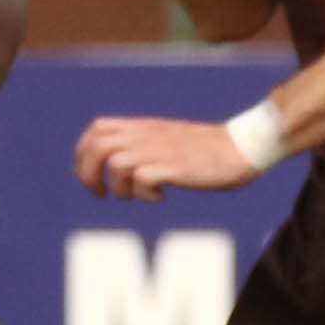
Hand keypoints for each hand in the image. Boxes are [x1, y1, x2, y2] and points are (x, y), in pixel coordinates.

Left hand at [73, 115, 263, 201]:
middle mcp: (146, 136)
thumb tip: (116, 164)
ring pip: (116, 164)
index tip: (90, 176)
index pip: (97, 129)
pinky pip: (142, 179)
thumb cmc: (206, 149)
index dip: (83, 153)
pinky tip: (162, 197)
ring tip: (138, 195)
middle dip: (88, 174)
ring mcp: (160, 151)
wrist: (241, 147)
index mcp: (143, 127)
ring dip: (120, 188)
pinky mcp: (174, 167)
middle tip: (100, 195)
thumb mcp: (167, 140)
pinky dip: (145, 195)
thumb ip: (142, 145)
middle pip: (97, 146)